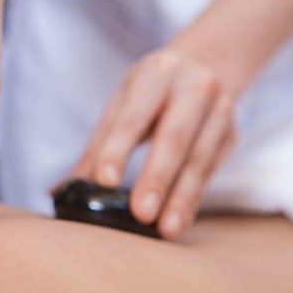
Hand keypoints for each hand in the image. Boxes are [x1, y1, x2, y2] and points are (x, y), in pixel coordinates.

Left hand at [70, 48, 235, 237]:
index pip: (132, 117)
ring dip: (182, 197)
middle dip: (157, 178)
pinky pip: (211, 170)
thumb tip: (61, 191)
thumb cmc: (152, 91)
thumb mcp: (122, 105)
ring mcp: (218, 110)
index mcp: (155, 74)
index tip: (103, 181)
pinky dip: (194, 197)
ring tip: (165, 229)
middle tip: (140, 214)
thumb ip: (97, 148)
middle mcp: (192, 87)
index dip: (117, 149)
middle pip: (174, 137)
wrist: (206, 64)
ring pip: (199, 159)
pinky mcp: (231, 134)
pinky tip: (179, 219)